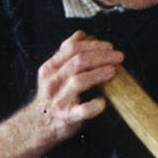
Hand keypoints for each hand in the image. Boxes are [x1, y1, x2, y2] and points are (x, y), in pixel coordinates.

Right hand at [29, 31, 123, 145]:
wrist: (38, 123)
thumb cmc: (52, 95)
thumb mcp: (53, 71)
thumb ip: (65, 53)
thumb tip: (81, 34)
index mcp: (50, 68)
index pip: (72, 49)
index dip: (93, 45)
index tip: (110, 46)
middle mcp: (53, 81)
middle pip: (78, 62)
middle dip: (101, 56)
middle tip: (118, 56)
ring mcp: (59, 99)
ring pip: (79, 81)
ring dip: (98, 74)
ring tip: (113, 71)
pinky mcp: (67, 116)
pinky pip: (83, 110)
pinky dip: (95, 105)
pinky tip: (103, 102)